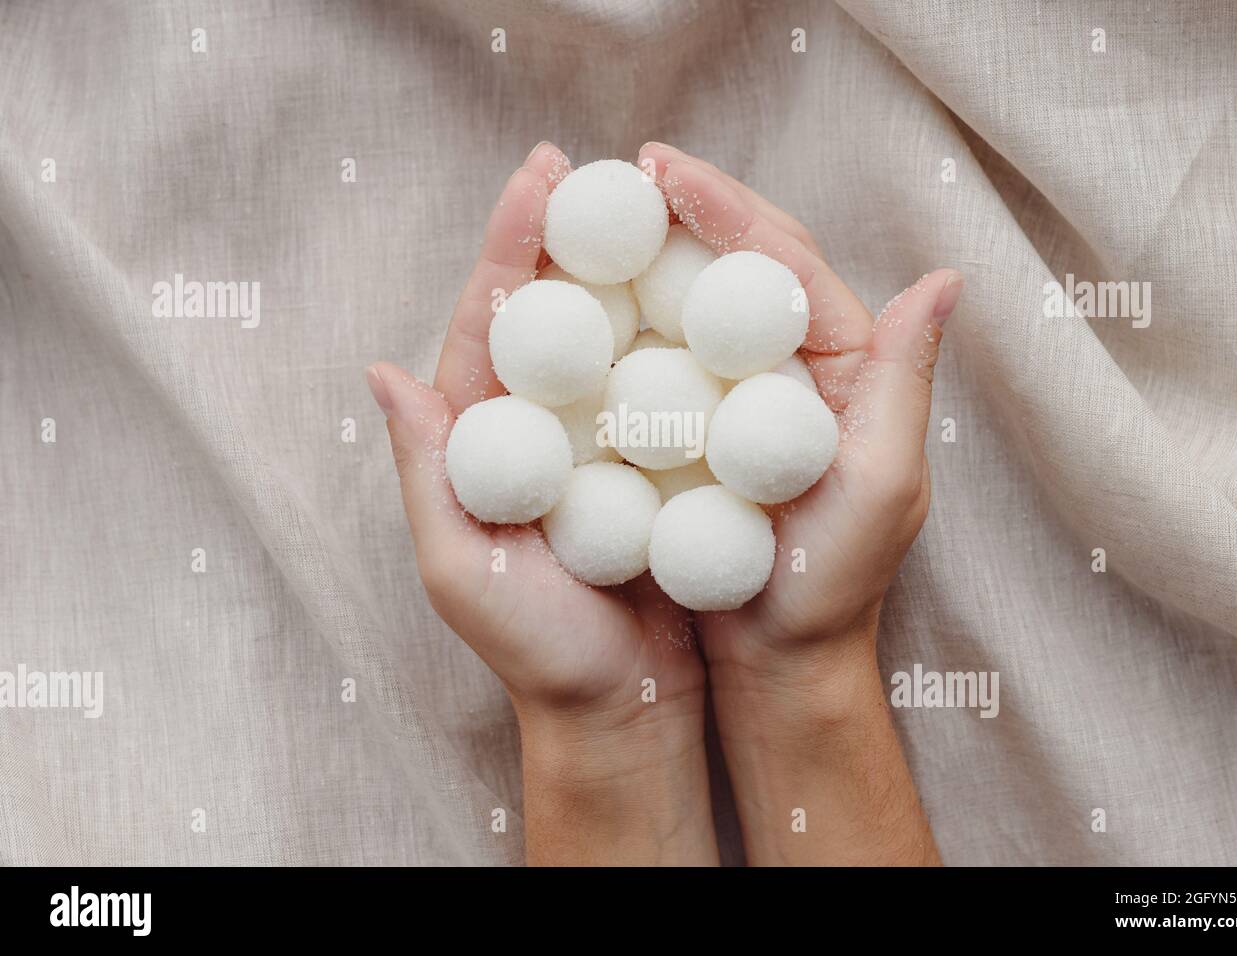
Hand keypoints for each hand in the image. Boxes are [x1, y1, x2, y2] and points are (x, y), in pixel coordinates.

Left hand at [368, 143, 715, 865]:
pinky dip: (685, 334)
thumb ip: (428, 472)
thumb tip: (382, 370)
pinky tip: (713, 290)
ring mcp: (604, 442)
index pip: (493, 323)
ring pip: (617, 338)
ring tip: (660, 204)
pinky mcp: (661, 463)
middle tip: (598, 166)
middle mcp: (543, 428)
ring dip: (633, 270)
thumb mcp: (462, 569)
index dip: (511, 246)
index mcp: (485, 440)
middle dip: (571, 236)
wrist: (628, 709)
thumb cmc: (537, 650)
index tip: (539, 177)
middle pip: (555, 312)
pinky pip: (671, 385)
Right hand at [639, 142, 960, 864]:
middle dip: (682, 212)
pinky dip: (623, 327)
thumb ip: (904, 379)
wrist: (778, 662)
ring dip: (646, 257)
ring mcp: (737, 399)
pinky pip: (657, 363)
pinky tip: (580, 304)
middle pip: (736, 267)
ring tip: (591, 216)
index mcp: (842, 365)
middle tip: (618, 172)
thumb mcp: (882, 485)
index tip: (660, 169)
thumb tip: (945, 277)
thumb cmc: (832, 585)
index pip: (783, 263)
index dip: (726, 207)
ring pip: (691, 308)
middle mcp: (789, 369)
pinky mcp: (695, 433)